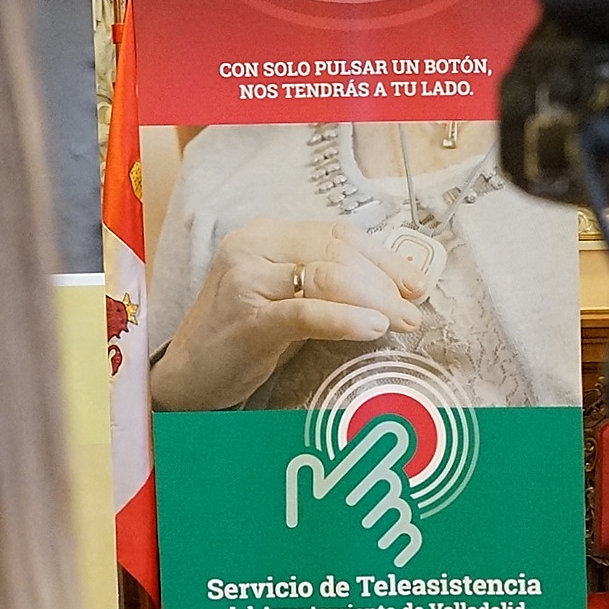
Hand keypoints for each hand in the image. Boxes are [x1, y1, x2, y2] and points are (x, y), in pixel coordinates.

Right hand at [150, 218, 427, 409]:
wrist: (191, 374)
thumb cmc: (247, 335)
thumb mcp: (291, 296)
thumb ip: (331, 281)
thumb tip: (397, 286)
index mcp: (268, 233)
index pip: (340, 234)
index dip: (384, 257)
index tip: (416, 282)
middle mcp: (253, 246)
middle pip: (339, 252)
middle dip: (386, 280)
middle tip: (415, 308)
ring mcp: (247, 279)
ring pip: (329, 277)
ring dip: (376, 299)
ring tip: (403, 321)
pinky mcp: (248, 317)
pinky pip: (307, 312)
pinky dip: (346, 319)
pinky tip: (374, 328)